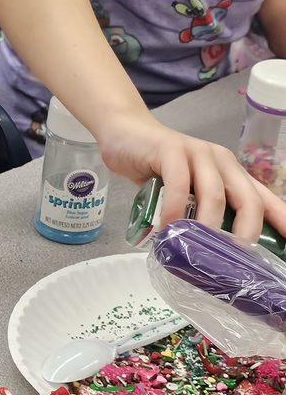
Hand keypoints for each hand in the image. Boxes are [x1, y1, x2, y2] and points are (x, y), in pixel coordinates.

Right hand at [98, 109, 285, 238]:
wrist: (123, 133)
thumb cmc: (155, 166)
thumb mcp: (185, 190)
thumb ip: (198, 210)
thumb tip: (208, 253)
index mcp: (231, 172)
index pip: (264, 198)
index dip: (280, 220)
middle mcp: (221, 160)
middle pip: (247, 200)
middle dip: (245, 233)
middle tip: (231, 261)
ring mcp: (196, 152)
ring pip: (214, 195)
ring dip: (207, 227)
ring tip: (195, 251)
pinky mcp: (170, 150)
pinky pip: (178, 184)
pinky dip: (174, 210)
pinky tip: (166, 228)